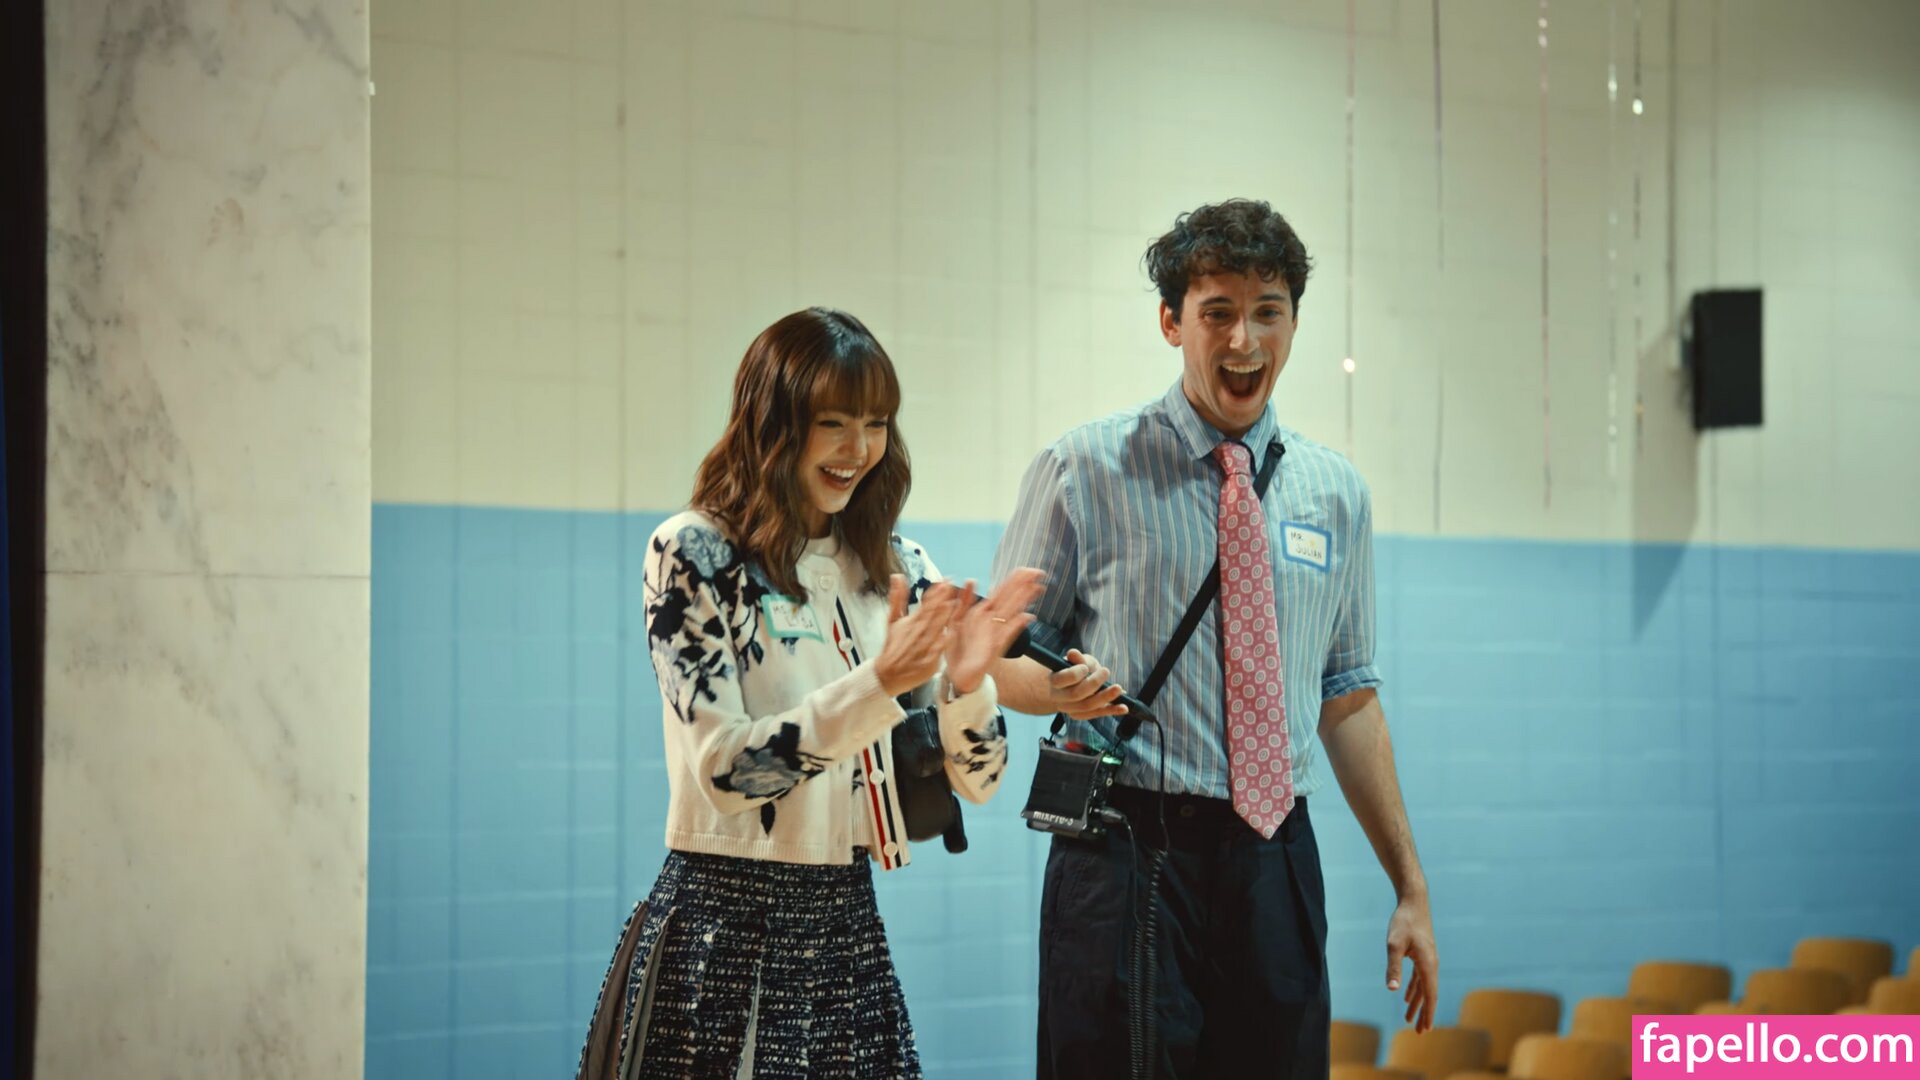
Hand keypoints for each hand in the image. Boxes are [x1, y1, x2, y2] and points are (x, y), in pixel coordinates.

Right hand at [872, 575, 960, 696]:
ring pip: (934, 631)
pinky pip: (935, 653)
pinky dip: (939, 644)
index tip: (944, 580)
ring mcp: (922, 648)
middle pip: (931, 615)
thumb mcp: (893, 621)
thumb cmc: (893, 646)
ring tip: (952, 604)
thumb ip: (897, 598)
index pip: (925, 604)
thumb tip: (897, 576)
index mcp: (912, 621)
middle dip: (940, 600)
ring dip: (942, 618)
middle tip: (950, 586)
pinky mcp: (927, 663)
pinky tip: (947, 635)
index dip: (935, 592)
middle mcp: (918, 633)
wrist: (887, 674)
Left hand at [944, 568, 1044, 693]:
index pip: (1001, 592)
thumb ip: (964, 601)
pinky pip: (1006, 635)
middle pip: (1010, 599)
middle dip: (1023, 585)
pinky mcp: (994, 649)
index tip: (1027, 569)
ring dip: (1023, 601)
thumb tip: (974, 580)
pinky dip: (1015, 626)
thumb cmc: (958, 649)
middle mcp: (992, 622)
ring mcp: (995, 634)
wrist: (957, 675)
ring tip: (1036, 588)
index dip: (1014, 580)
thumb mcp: (956, 620)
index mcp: (983, 613)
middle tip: (1038, 572)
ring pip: (1011, 613)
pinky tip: (1026, 617)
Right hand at [1049, 649, 1129, 719]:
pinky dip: (1112, 710)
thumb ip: (1078, 658)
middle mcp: (1059, 698)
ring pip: (1087, 706)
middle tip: (1106, 671)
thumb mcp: (1077, 660)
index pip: (1061, 680)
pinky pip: (1097, 714)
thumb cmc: (1076, 668)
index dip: (1074, 674)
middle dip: (1093, 683)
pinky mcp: (1082, 715)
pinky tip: (1124, 708)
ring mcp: (1070, 709)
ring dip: (1105, 697)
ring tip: (1119, 689)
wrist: (1070, 686)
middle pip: (1076, 694)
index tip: (1085, 668)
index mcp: (1055, 681)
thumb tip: (1073, 653)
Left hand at [1386, 894, 1437, 1032]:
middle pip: (1429, 994)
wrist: (1413, 902)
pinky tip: (1406, 997)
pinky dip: (1414, 989)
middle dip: (1424, 1014)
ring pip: (1424, 987)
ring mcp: (1428, 960)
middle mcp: (1432, 964)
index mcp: (1428, 964)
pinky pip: (1420, 977)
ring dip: (1418, 1003)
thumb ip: (1393, 967)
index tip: (1426, 1030)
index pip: (1430, 995)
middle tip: (1419, 1032)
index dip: (1428, 1013)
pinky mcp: (1422, 955)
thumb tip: (1392, 990)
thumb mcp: (1394, 945)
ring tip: (1409, 1019)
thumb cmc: (1403, 922)